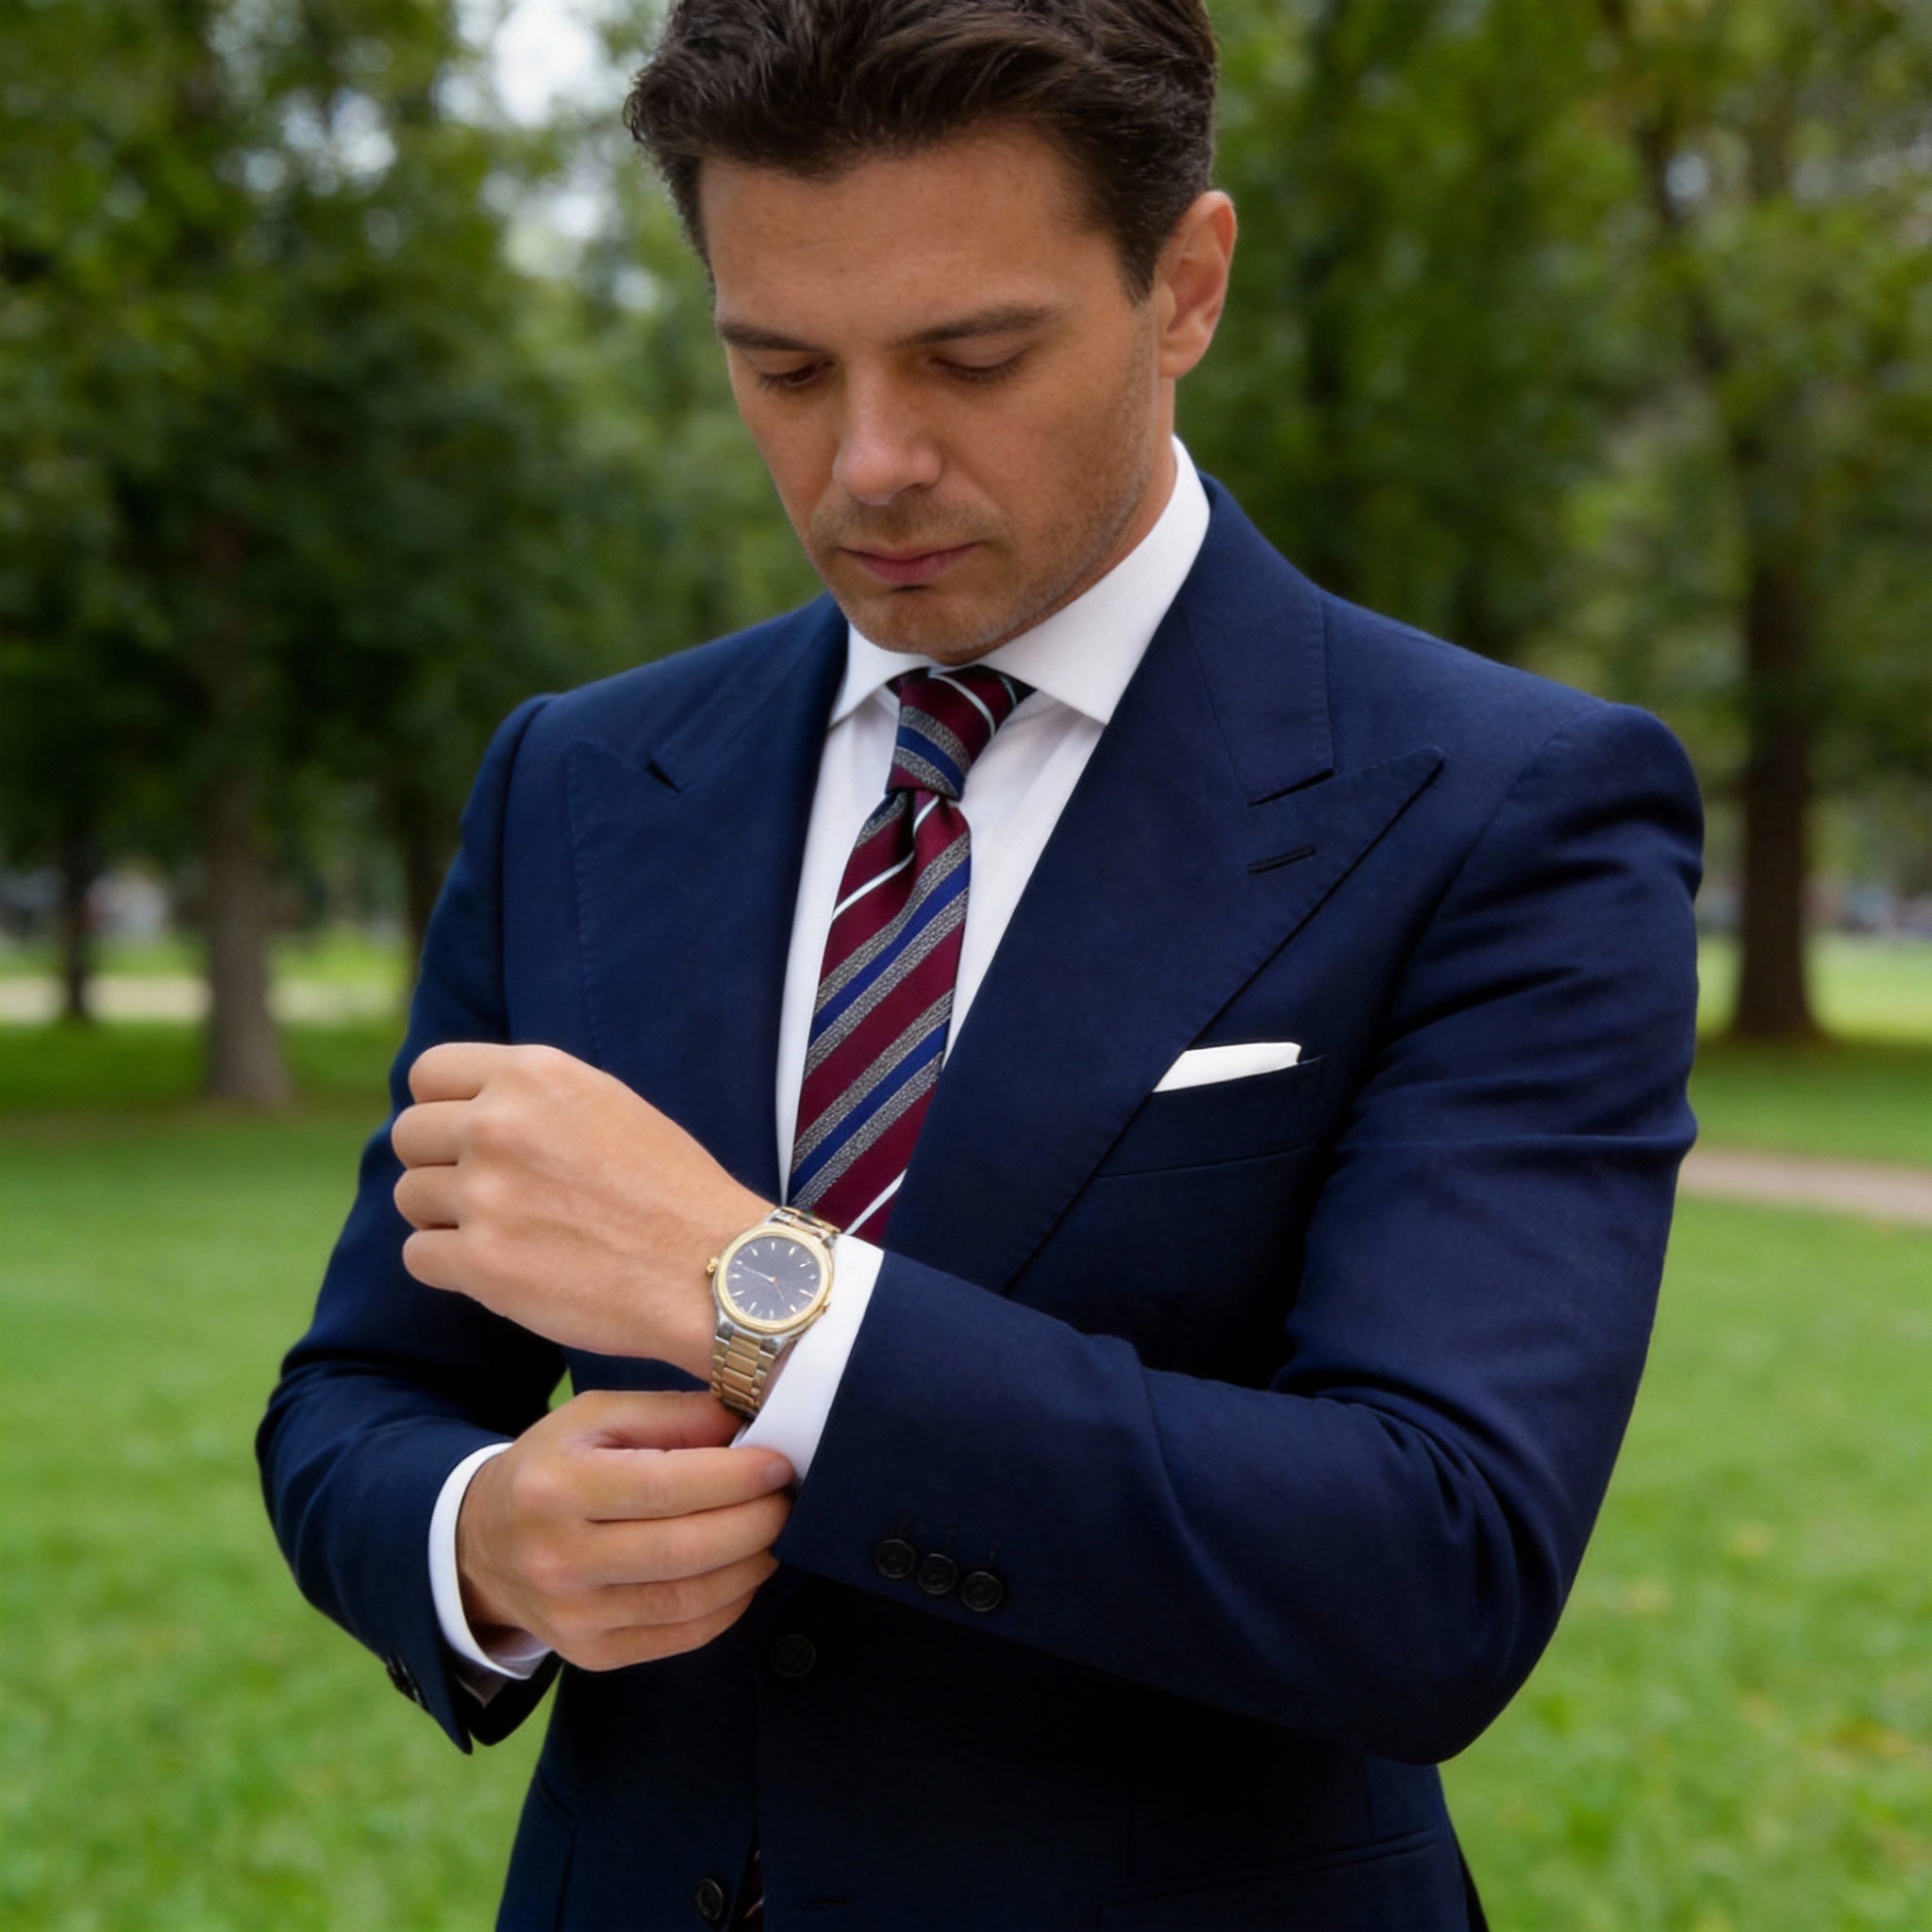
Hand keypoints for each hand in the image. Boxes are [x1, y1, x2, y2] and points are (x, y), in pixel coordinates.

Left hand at [390, 1041, 770, 1371]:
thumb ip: (531, 1096)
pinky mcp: (482, 1263)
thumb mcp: (606, 1103)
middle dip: (439, 1164)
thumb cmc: (671, 1190)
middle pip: (409, 1135)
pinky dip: (451, 1267)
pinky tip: (503, 1268)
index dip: (442, 1106)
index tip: (466, 1137)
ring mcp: (487, 1194)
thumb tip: (461, 1107)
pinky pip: (419, 1256)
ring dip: (447, 1218)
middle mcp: (500, 1123)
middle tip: (490, 1193)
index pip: (428, 1072)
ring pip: (410, 1198)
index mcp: (534, 1074)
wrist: (716, 1268)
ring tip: (508, 1232)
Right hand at [458, 1390, 795, 1671]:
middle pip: (684, 1549)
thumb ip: (672, 1415)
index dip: (735, 1477)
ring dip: (751, 1564)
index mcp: (557, 1488)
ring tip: (773, 1531)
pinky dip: (729, 1604)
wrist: (483, 1547)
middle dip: (755, 1522)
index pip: (665, 1486)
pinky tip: (745, 1571)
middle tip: (788, 1499)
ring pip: (690, 1599)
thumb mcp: (596, 1418)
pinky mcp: (592, 1654)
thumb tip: (746, 1425)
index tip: (779, 1463)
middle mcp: (559, 1558)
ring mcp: (573, 1617)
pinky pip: (682, 1635)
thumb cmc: (554, 1467)